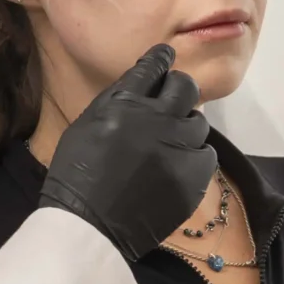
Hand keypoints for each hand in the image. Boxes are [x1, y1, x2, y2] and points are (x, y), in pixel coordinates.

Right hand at [39, 44, 214, 262]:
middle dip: (177, 90)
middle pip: (185, 87)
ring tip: (169, 145)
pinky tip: (176, 168)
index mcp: (125, 102)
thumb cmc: (77, 174)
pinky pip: (206, 155)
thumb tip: (144, 81)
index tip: (165, 58)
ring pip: (198, 122)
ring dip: (184, 128)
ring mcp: (179, 148)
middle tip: (170, 104)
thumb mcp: (87, 124)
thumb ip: (118, 99)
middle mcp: (157, 119)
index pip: (154, 65)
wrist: (88, 225)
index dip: (161, 59)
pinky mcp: (194, 177)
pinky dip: (193, 158)